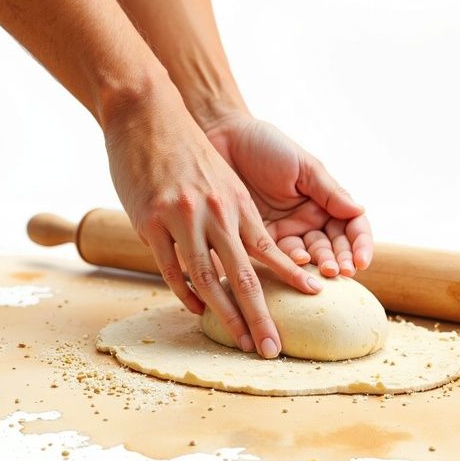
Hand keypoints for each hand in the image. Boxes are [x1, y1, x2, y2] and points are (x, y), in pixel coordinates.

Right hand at [104, 91, 321, 358]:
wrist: (148, 111)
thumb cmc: (186, 147)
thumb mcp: (223, 178)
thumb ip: (235, 213)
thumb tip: (249, 250)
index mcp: (239, 204)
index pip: (270, 252)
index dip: (291, 278)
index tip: (311, 300)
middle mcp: (217, 214)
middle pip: (244, 277)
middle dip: (260, 317)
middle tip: (272, 349)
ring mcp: (183, 219)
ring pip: (209, 280)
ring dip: (226, 317)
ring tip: (240, 343)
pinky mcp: (151, 220)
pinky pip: (171, 268)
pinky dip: (186, 293)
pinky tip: (198, 311)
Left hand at [201, 113, 372, 277]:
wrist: (224, 140)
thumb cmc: (267, 146)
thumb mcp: (303, 166)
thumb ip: (329, 191)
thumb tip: (359, 211)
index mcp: (325, 201)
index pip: (351, 227)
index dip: (360, 245)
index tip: (361, 260)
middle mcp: (308, 220)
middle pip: (333, 247)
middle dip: (340, 261)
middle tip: (340, 270)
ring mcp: (285, 232)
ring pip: (309, 256)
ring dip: (318, 266)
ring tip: (322, 270)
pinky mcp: (259, 240)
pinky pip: (277, 258)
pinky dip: (289, 265)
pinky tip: (296, 263)